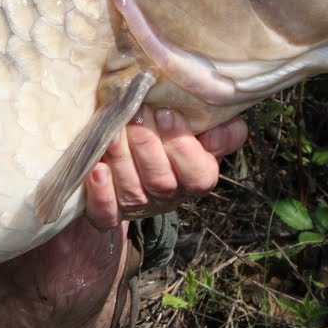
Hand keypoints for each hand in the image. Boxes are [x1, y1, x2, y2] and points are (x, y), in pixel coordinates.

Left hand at [81, 110, 247, 230]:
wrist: (125, 160)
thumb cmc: (165, 138)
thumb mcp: (196, 133)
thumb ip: (217, 131)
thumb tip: (230, 126)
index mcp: (194, 180)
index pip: (198, 175)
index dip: (181, 144)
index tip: (166, 111)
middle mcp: (166, 198)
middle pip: (161, 182)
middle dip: (146, 144)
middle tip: (135, 112)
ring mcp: (136, 208)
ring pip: (132, 192)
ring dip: (121, 158)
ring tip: (112, 130)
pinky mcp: (105, 215)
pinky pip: (105, 214)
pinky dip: (101, 194)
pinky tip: (97, 170)